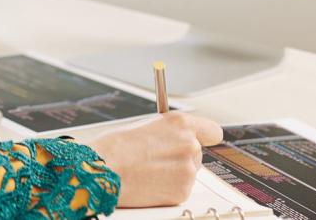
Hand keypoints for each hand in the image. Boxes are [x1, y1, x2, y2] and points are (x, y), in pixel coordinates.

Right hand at [90, 112, 223, 207]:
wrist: (103, 171)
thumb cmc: (115, 147)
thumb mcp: (145, 126)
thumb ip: (168, 132)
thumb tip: (175, 139)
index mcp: (180, 124)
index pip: (212, 131)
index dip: (204, 137)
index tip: (200, 141)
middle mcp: (189, 145)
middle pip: (197, 153)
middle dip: (180, 157)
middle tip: (156, 159)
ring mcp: (188, 170)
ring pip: (188, 172)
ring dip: (174, 173)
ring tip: (148, 171)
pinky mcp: (182, 191)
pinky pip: (180, 189)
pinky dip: (167, 188)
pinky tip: (149, 182)